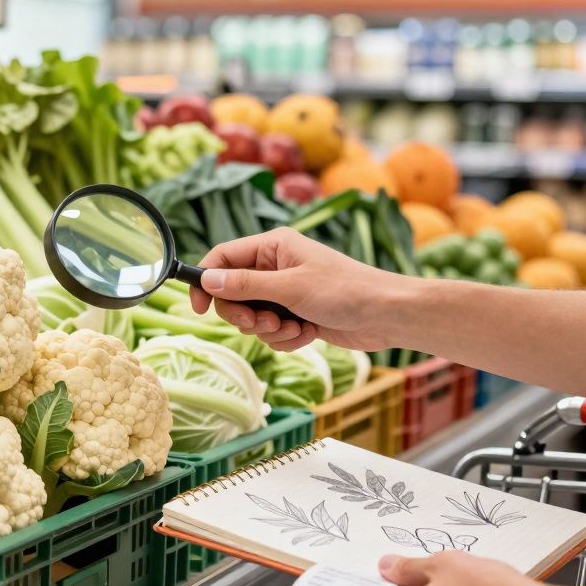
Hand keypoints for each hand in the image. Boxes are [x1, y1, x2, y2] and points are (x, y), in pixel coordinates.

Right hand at [188, 228, 408, 351]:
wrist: (387, 315)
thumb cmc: (345, 290)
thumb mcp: (290, 287)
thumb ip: (245, 285)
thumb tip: (207, 279)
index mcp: (272, 247)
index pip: (223, 258)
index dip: (206, 281)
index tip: (198, 307)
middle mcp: (276, 267)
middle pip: (233, 293)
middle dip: (244, 314)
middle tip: (261, 323)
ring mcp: (286, 292)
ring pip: (252, 317)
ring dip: (269, 330)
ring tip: (294, 327)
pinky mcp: (296, 315)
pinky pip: (272, 332)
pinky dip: (286, 338)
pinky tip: (308, 333)